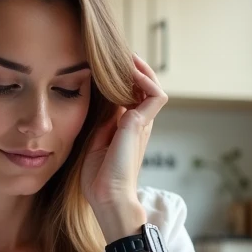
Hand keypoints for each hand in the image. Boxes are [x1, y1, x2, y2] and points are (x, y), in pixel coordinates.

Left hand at [81, 54, 167, 239]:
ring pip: (153, 85)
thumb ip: (102, 122)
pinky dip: (145, 80)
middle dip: (133, 67)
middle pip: (145, 85)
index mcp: (128, 127)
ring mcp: (143, 124)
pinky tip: (130, 72)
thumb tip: (99, 100)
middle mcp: (139, 123)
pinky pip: (155, 94)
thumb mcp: (96, 141)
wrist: (107, 198)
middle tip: (117, 53)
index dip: (123, 77)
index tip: (106, 63)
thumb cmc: (99, 178)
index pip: (131, 93)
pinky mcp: (141, 125)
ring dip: (141, 68)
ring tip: (125, 55)